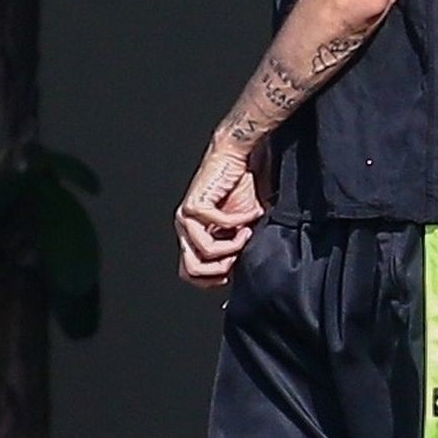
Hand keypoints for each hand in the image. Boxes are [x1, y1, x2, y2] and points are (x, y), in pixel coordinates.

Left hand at [175, 141, 264, 290]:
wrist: (235, 157)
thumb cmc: (239, 188)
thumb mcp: (239, 227)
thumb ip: (233, 248)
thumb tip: (238, 272)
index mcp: (191, 235)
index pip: (189, 272)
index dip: (211, 280)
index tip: (232, 272)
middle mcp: (184, 227)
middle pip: (192, 268)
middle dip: (222, 267)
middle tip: (240, 254)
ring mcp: (186, 216)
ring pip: (206, 251)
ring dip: (234, 245)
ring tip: (248, 230)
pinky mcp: (195, 204)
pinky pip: (220, 225)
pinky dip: (242, 220)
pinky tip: (253, 213)